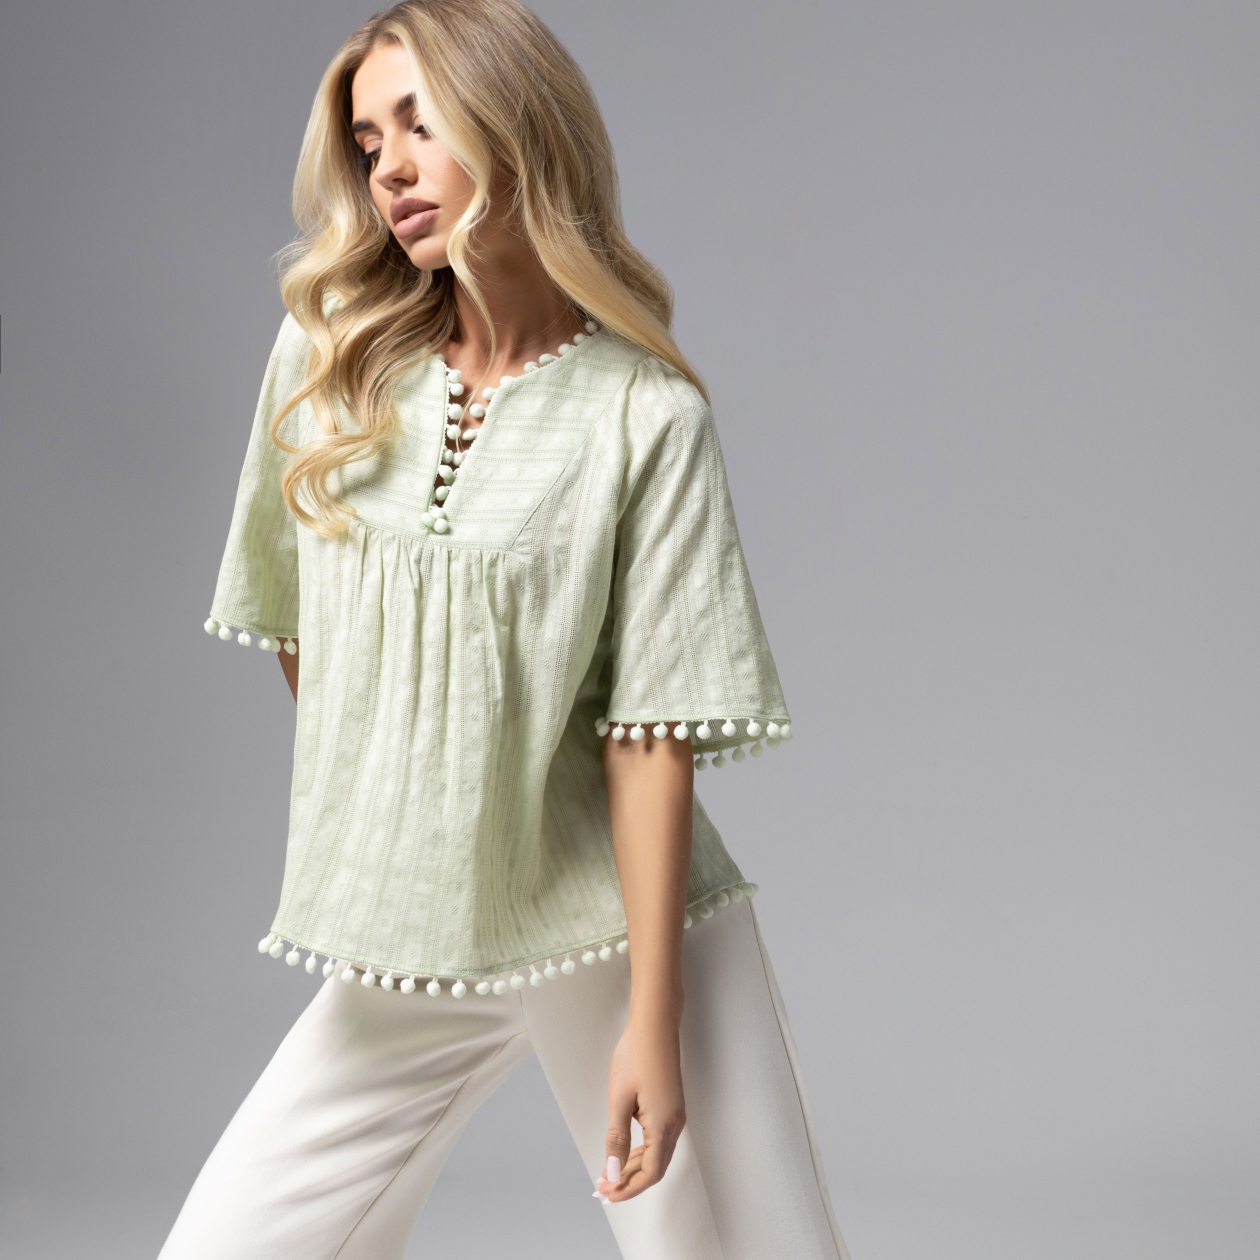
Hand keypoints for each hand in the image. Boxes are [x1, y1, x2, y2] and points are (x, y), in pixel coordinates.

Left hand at [597, 1012, 685, 1202]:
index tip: (608, 1194)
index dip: (629, 1188)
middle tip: (604, 1188)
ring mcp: (675, 1114)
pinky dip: (641, 1151)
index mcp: (663, 1125)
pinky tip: (625, 1151)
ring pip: (657, 1154)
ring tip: (610, 1173)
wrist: (655, 1025)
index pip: (650, 1173)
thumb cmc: (637, 1056)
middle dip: (630, 1181)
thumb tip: (612, 1171)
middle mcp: (674, 1123)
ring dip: (635, 1167)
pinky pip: (658, 1140)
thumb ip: (616, 1138)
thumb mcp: (620, 1099)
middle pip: (655, 1168)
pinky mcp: (671, 1105)